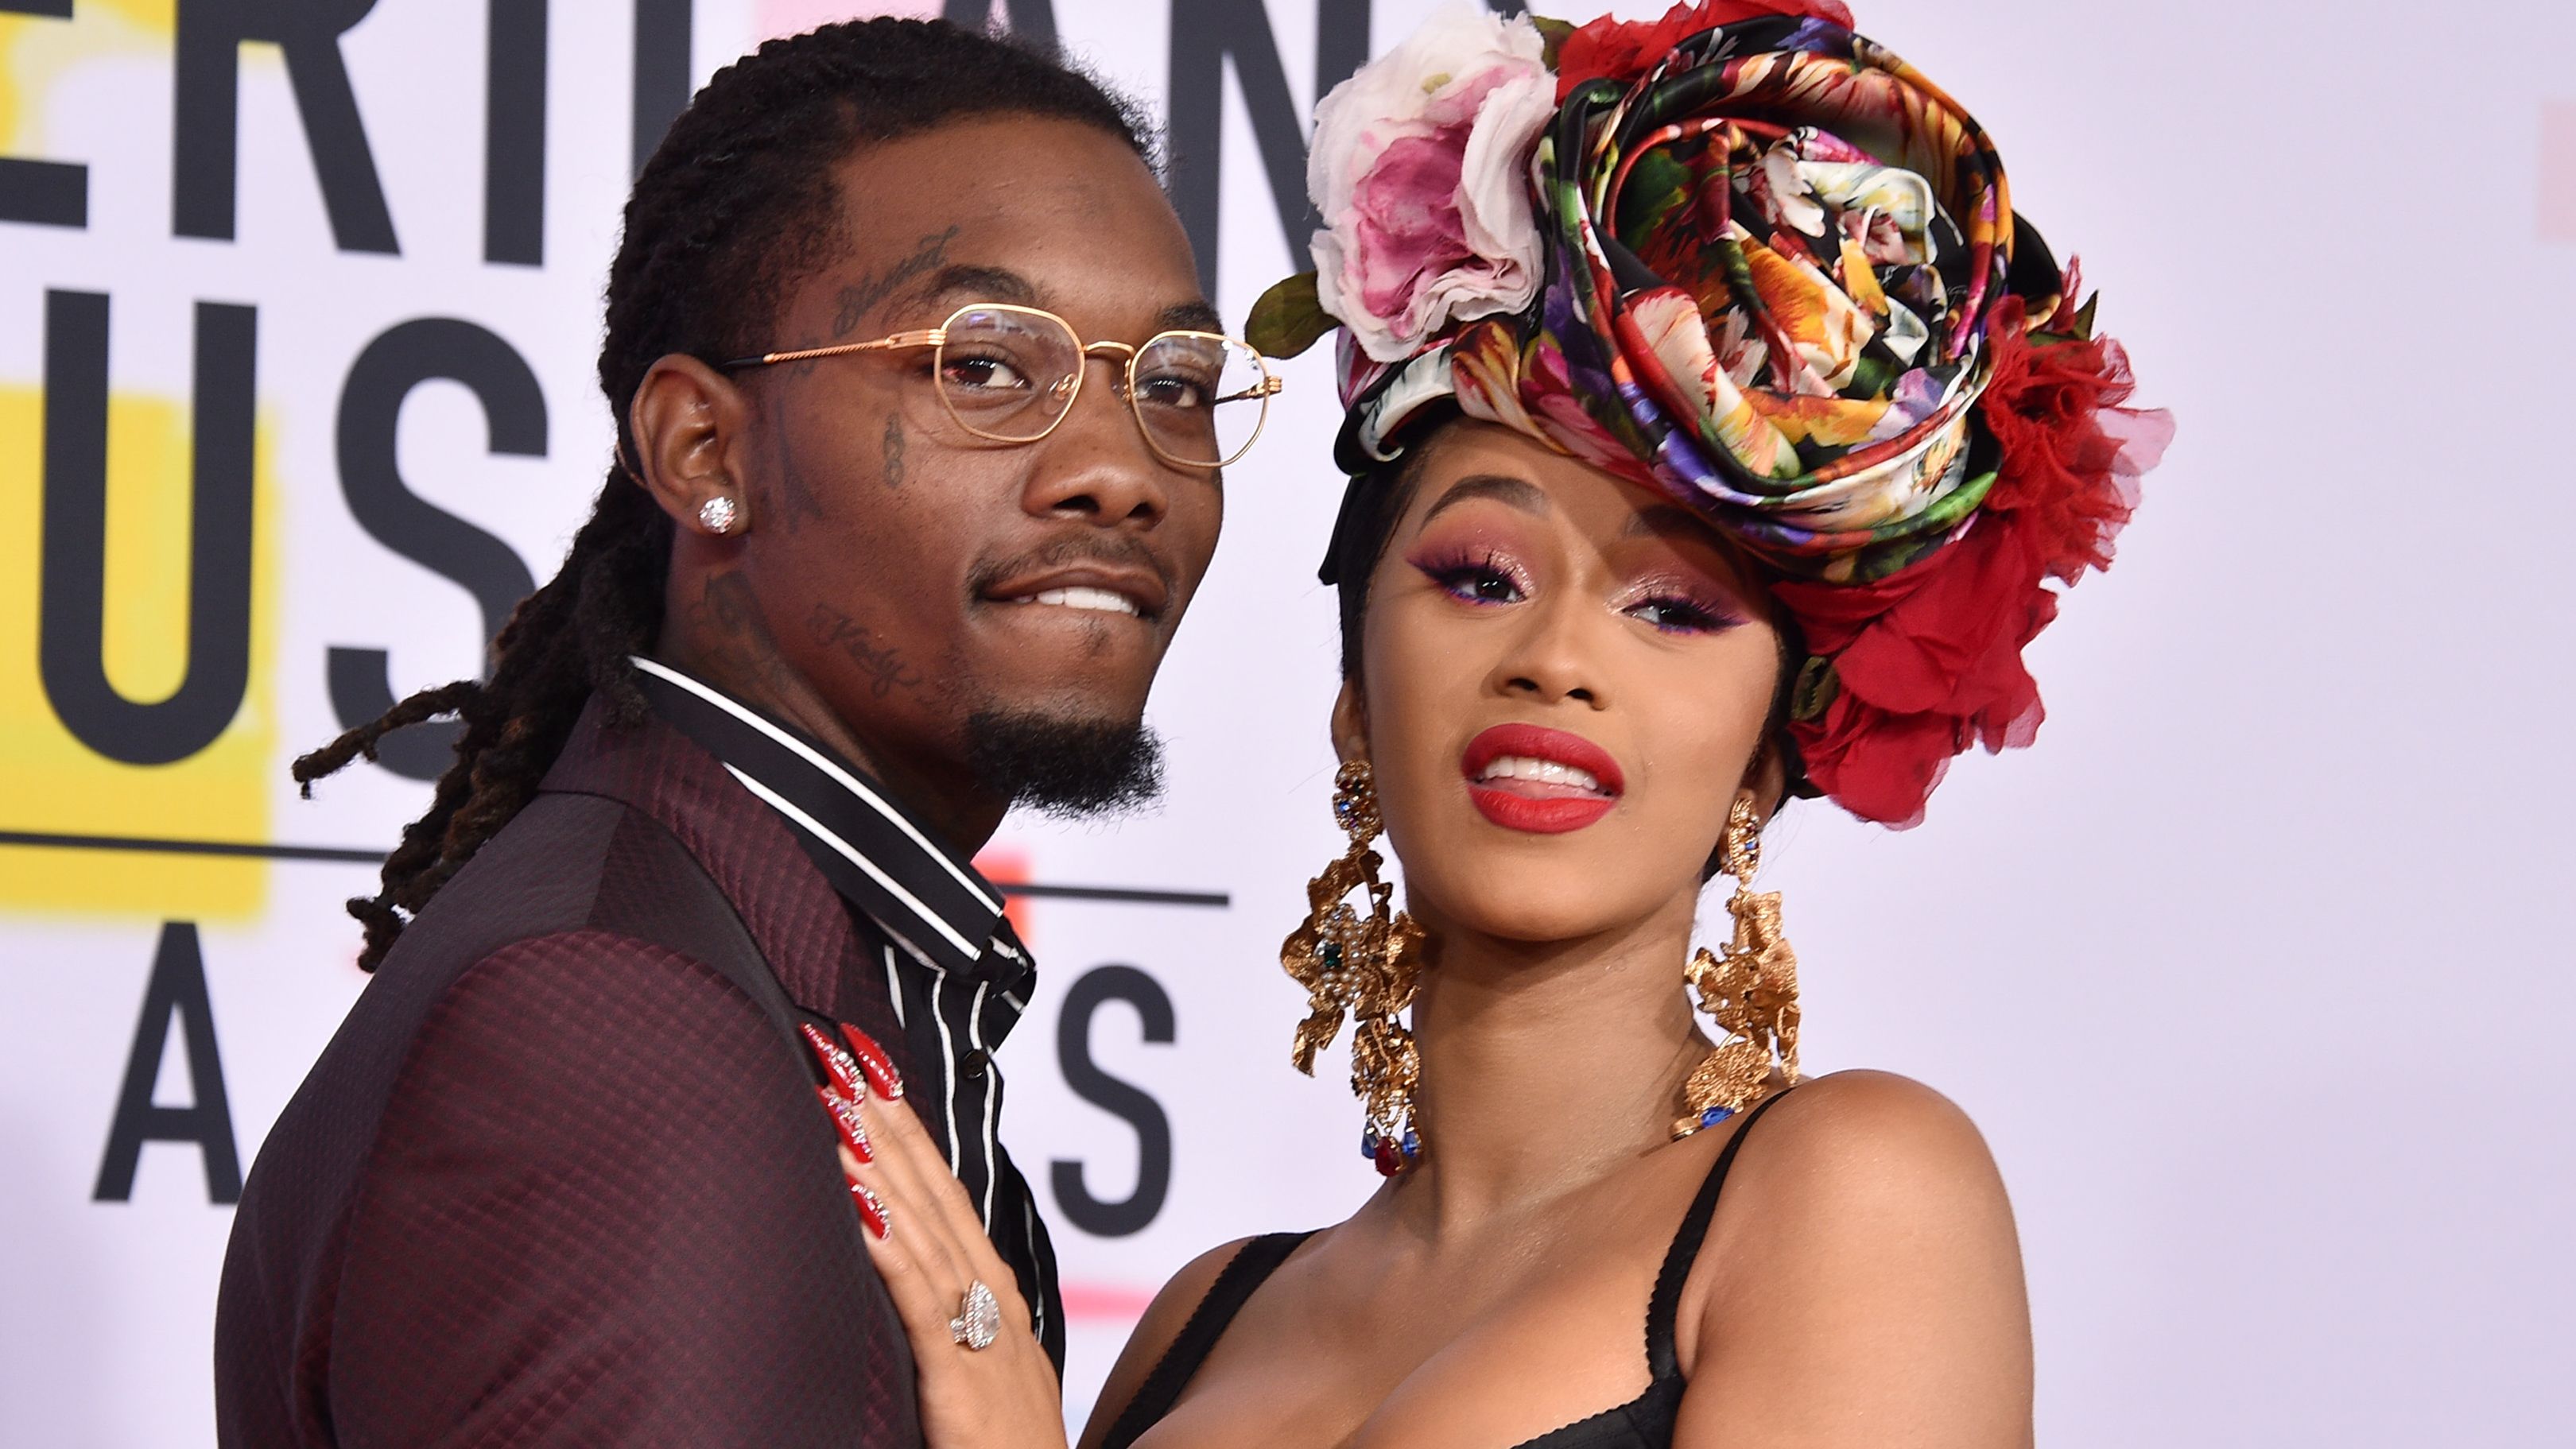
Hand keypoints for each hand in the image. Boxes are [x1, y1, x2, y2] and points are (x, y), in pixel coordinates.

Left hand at [801, 1024, 1069, 1448]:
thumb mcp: (977, 1377)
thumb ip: (947, 1328)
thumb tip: (900, 1278)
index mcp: (994, 1297)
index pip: (943, 1191)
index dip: (905, 1124)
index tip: (868, 1063)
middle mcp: (991, 1301)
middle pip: (931, 1188)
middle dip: (883, 1112)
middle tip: (838, 1041)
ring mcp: (980, 1337)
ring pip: (921, 1228)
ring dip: (877, 1157)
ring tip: (834, 1094)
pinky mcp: (959, 1381)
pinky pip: (918, 1301)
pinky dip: (889, 1245)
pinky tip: (856, 1201)